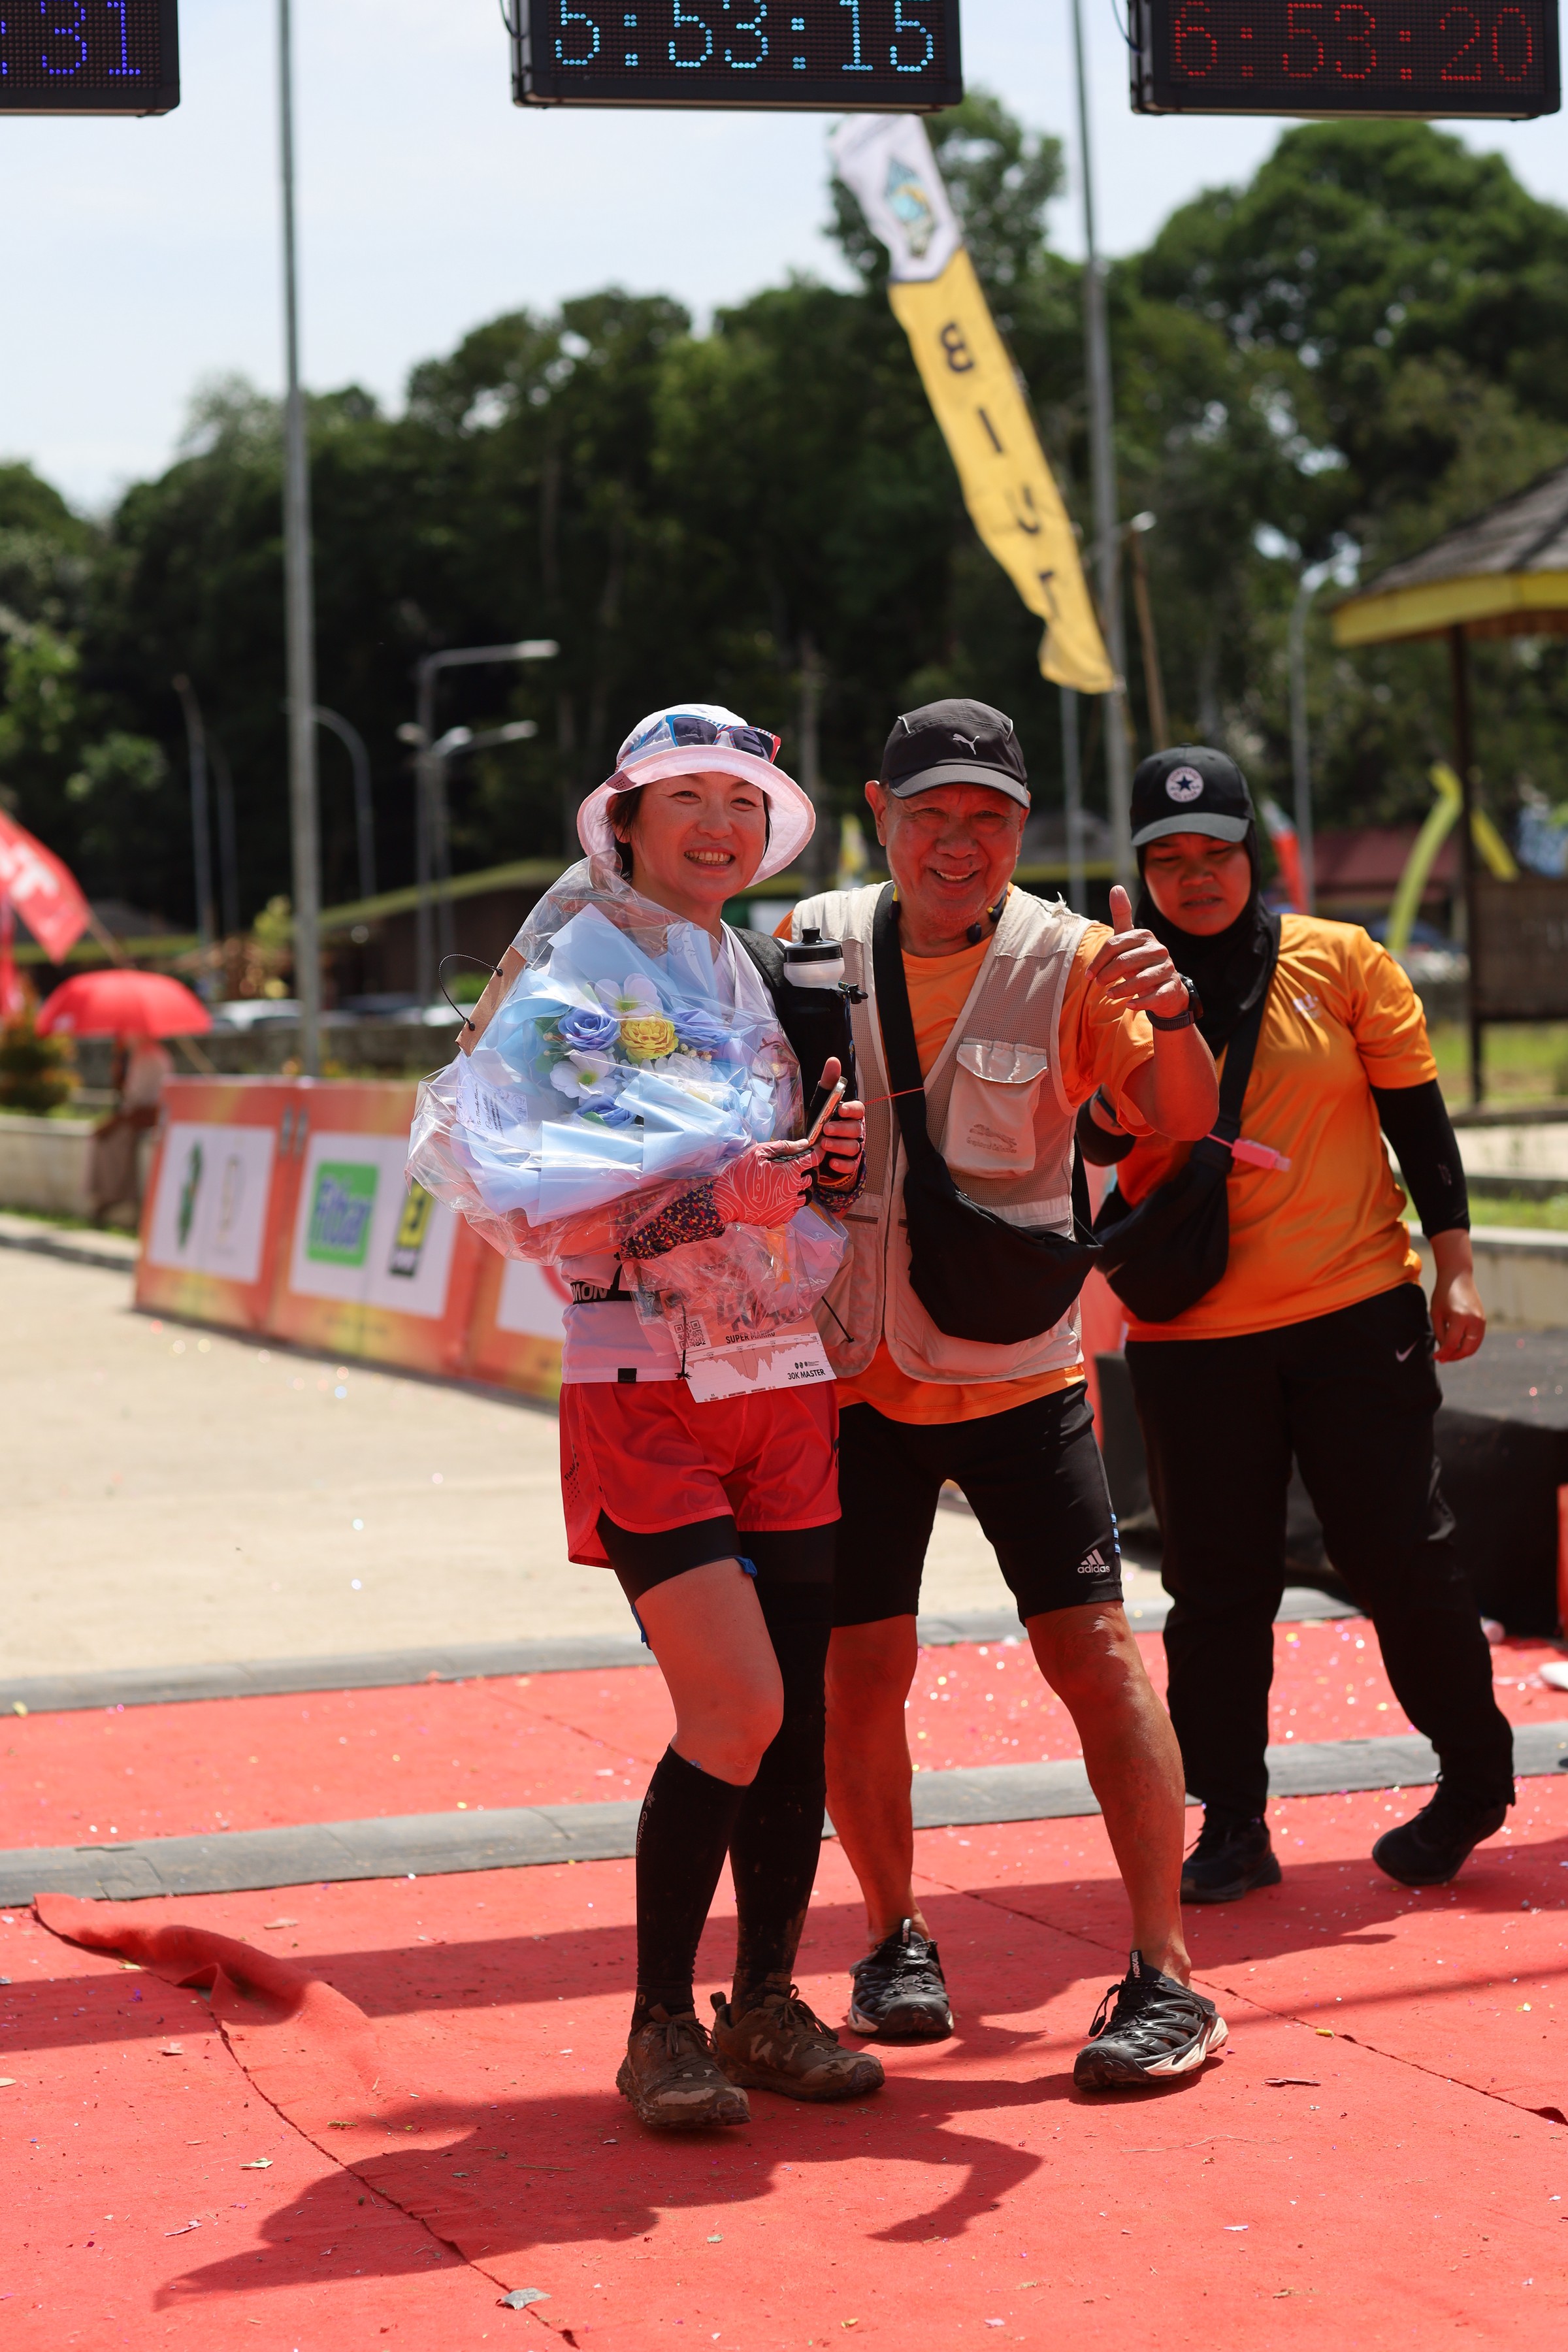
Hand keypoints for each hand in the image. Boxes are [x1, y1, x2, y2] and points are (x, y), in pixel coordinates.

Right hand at [712, 1141, 818, 1228]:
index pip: (814, 1159)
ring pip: (806, 1196)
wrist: (727, 1201)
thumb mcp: (759, 1153)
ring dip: (801, 1188)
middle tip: (796, 1167)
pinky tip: (780, 1197)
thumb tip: (804, 1143)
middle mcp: (794, 1190)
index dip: (818, 1152)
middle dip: (808, 1170)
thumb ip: (784, 1147)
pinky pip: (795, 1209)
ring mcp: (789, 1206)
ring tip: (787, 1183)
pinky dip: (792, 1202)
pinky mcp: (782, 1217)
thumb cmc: (742, 1173)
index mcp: (790, 1172)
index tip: (818, 1149)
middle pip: (812, 1178)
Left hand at [813, 1055, 865, 1183]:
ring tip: (823, 1144)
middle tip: (827, 1129)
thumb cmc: (822, 1124)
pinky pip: (850, 1165)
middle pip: (856, 1129)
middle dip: (842, 1129)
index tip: (840, 1110)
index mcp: (850, 1115)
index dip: (852, 1109)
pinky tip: (832, 1162)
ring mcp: (853, 1149)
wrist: (816, 1152)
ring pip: (853, 1147)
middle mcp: (855, 1131)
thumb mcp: (821, 1103)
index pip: (859, 1110)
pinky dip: (842, 1164)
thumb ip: (829, 1084)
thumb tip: (833, 1060)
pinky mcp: (848, 1165)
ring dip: (839, 1145)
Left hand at [1088, 884, 1190, 1023]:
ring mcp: (1167, 969)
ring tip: (1110, 995)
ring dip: (1121, 990)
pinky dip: (1140, 1002)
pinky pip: (1155, 996)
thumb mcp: (1129, 939)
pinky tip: (1129, 1006)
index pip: (1114, 945)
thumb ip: (1122, 915)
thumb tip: (1116, 887)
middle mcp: (1159, 950)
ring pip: (1141, 979)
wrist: (1165, 988)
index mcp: (1145, 936)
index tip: (1088, 975)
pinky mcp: (1172, 987)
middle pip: (1125, 961)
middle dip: (1107, 975)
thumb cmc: (1140, 962)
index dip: (1098, 960)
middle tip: (1098, 984)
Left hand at [1430, 1230, 1485, 1362]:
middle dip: (1455, 1357)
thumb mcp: (1436, 1314)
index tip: (1435, 1358)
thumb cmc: (1443, 1294)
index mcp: (1460, 1318)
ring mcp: (1481, 1321)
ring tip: (1449, 1352)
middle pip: (1467, 1349)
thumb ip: (1440, 1333)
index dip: (1443, 1354)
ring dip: (1462, 1352)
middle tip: (1443, 1358)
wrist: (1458, 1277)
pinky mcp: (1483, 1320)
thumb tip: (1444, 1351)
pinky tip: (1456, 1343)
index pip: (1452, 1344)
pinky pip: (1477, 1339)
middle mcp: (1474, 1321)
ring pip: (1474, 1346)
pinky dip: (1468, 1345)